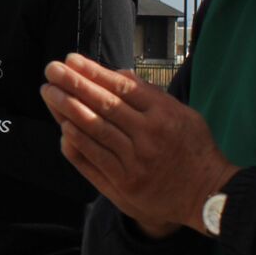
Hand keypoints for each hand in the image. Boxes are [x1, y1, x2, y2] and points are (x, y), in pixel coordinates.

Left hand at [40, 51, 237, 238]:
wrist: (206, 195)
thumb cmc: (192, 149)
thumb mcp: (183, 114)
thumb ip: (151, 95)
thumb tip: (117, 74)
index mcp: (163, 114)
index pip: (121, 87)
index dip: (93, 72)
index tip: (71, 59)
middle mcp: (148, 136)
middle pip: (104, 105)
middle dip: (73, 84)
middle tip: (52, 70)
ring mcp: (135, 162)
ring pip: (95, 130)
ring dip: (67, 109)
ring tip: (49, 93)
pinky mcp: (125, 185)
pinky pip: (94, 160)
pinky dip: (77, 142)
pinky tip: (62, 127)